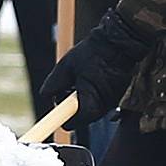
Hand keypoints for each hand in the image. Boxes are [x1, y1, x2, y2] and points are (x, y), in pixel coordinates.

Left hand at [45, 8, 148, 128]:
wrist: (120, 42)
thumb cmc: (94, 52)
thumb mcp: (67, 66)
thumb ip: (54, 84)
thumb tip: (46, 96)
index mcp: (90, 100)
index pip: (72, 123)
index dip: (62, 117)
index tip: (58, 109)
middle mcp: (104, 106)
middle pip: (82, 117)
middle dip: (73, 106)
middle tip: (69, 86)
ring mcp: (113, 102)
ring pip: (91, 108)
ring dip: (83, 98)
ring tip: (83, 78)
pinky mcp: (117, 96)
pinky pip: (101, 101)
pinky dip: (94, 93)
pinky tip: (93, 77)